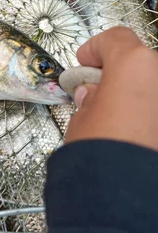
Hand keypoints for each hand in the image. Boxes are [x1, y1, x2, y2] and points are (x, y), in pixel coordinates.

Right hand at [65, 27, 157, 151]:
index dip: (95, 48)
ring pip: (153, 86)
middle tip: (97, 90)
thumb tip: (93, 94)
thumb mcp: (82, 117)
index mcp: (135, 64)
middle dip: (119, 73)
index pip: (116, 39)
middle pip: (140, 61)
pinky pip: (157, 108)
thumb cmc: (101, 152)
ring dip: (139, 94)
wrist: (125, 193)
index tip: (84, 63)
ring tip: (117, 115)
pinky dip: (149, 112)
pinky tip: (135, 130)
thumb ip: (90, 97)